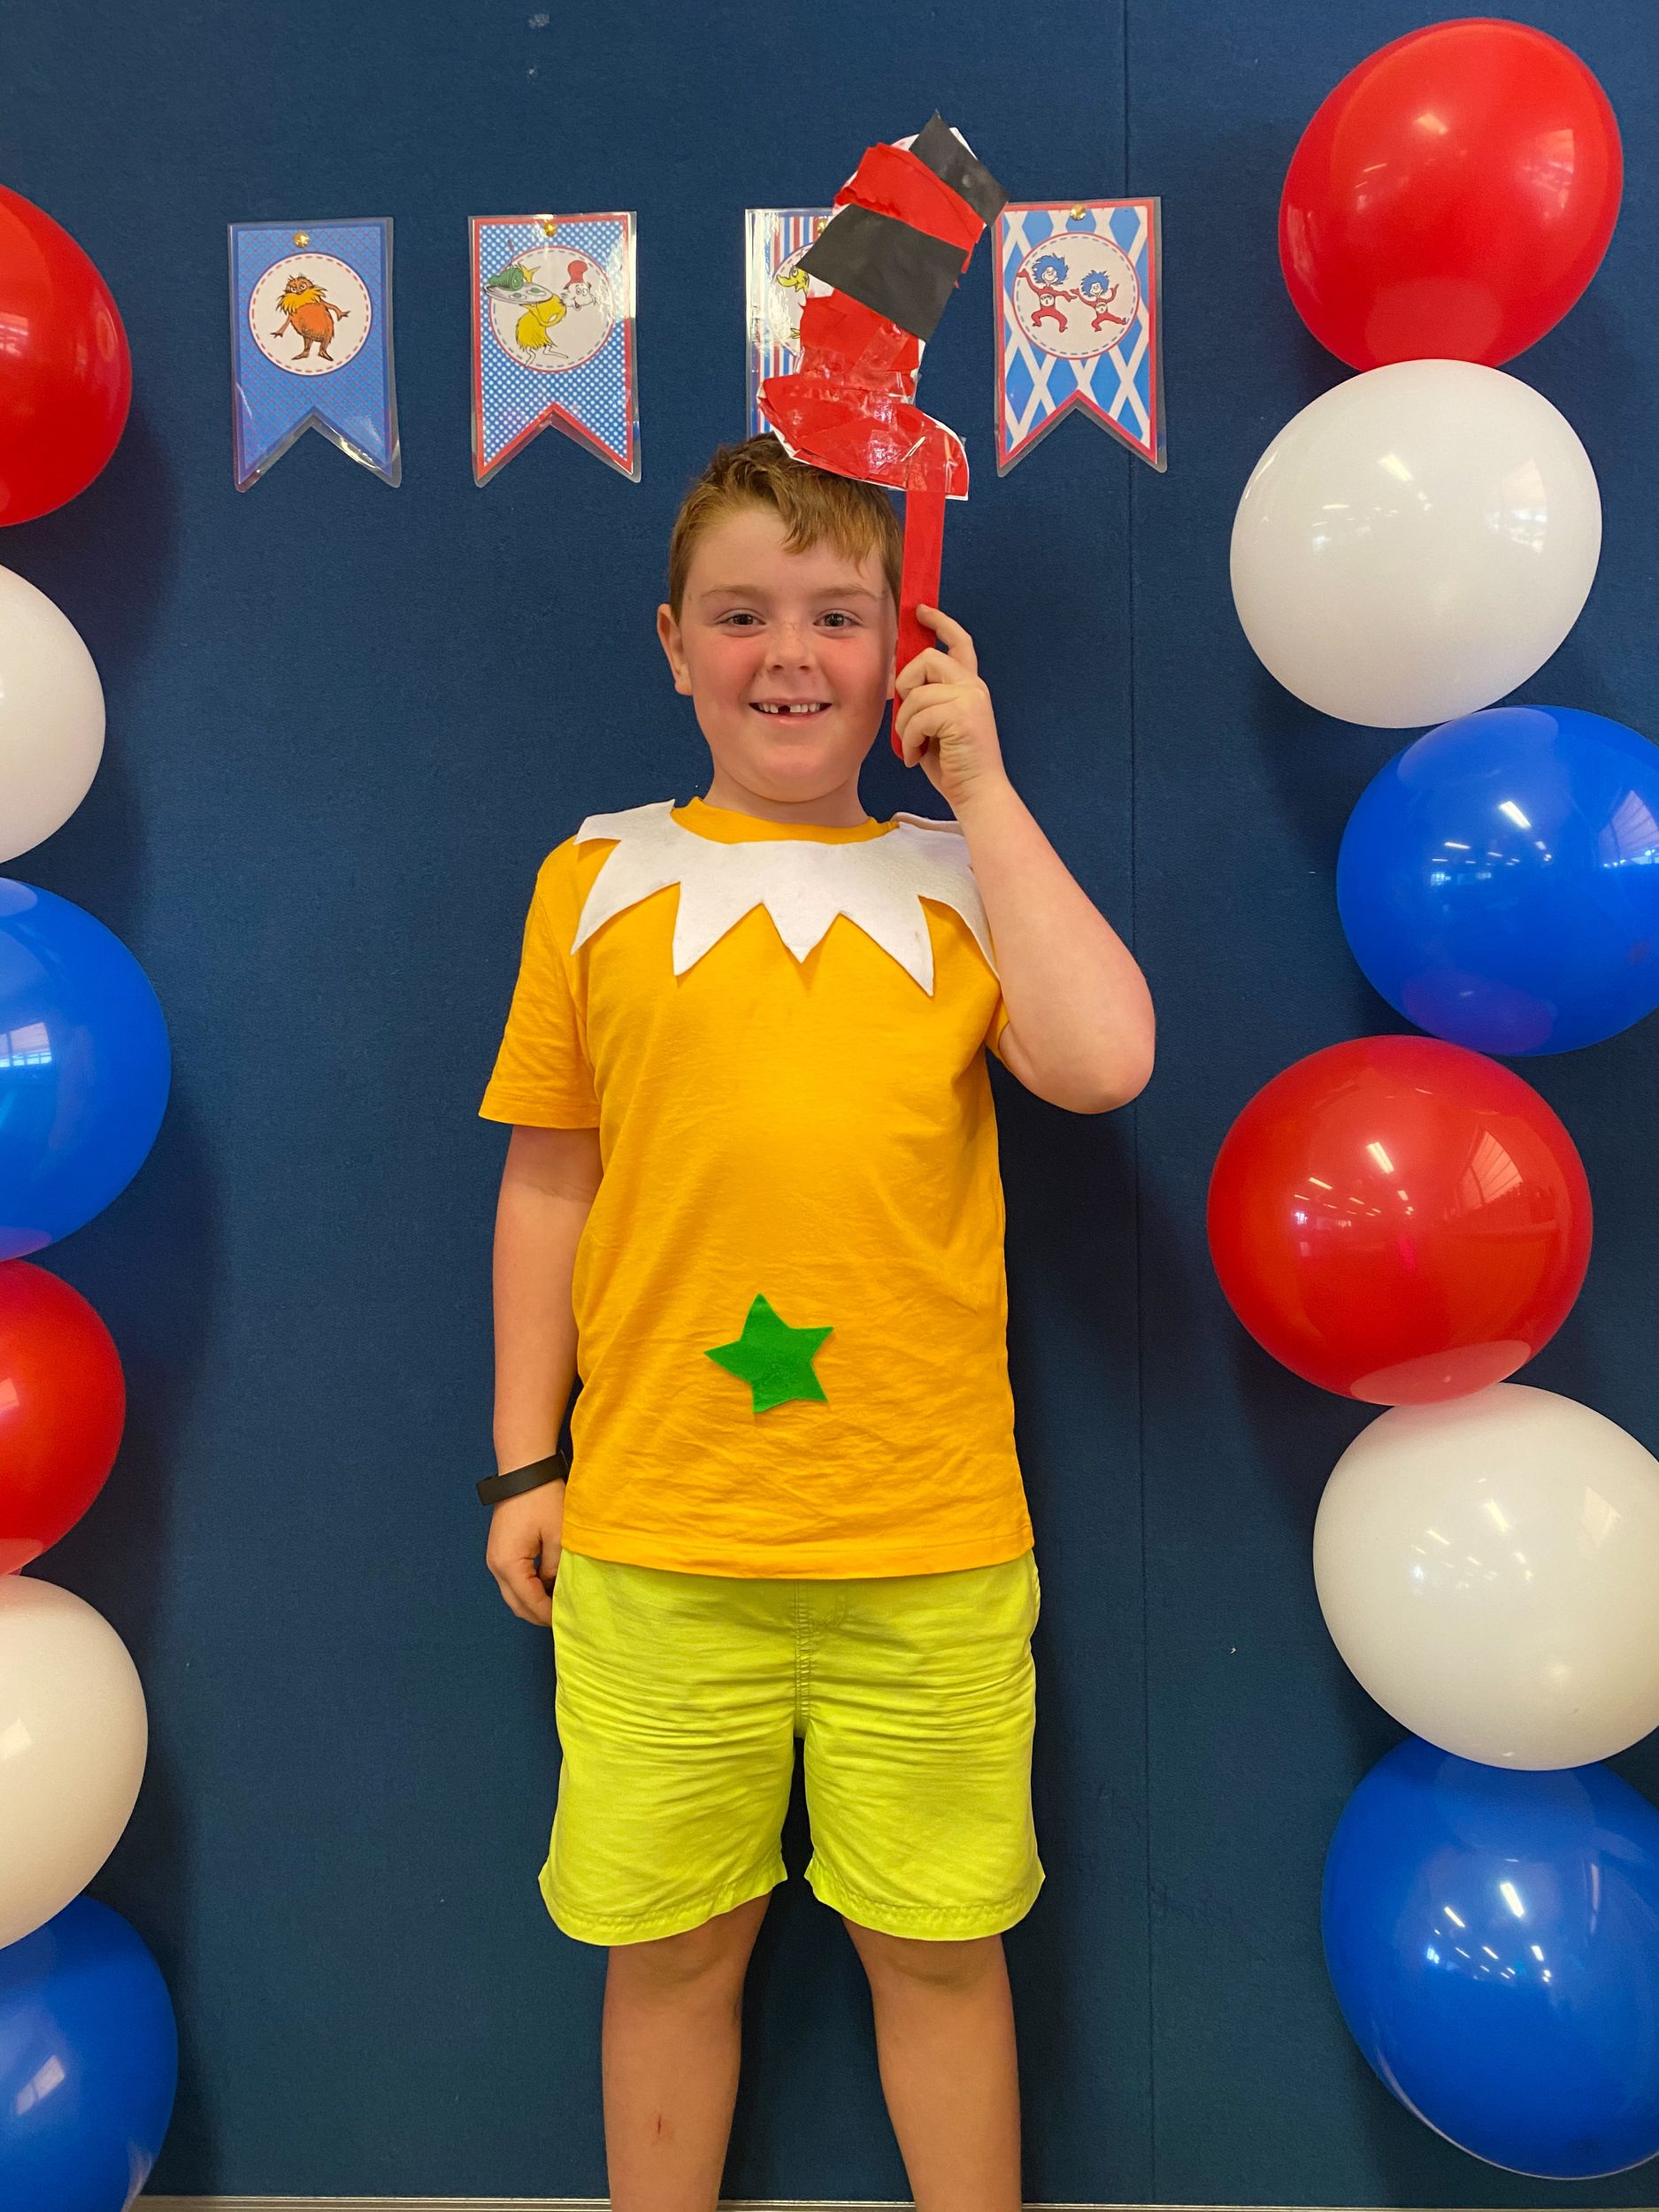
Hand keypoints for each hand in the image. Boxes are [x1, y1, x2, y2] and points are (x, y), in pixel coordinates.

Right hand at [485, 1480, 565, 1626]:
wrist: (524, 1471)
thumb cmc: (541, 1499)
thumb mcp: (557, 1536)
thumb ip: (556, 1568)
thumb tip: (556, 1589)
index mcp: (508, 1564)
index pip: (529, 1602)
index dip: (549, 1614)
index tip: (568, 1621)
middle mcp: (495, 1566)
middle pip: (517, 1604)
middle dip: (539, 1615)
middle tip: (565, 1617)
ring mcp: (495, 1558)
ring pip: (513, 1594)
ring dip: (533, 1602)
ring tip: (559, 1604)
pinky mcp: (500, 1551)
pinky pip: (512, 1580)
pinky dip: (528, 1588)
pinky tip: (548, 1585)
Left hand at [892, 606, 1008, 811]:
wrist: (977, 794)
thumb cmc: (954, 765)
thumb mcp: (937, 724)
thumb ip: (927, 698)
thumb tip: (900, 680)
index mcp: (970, 686)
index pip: (959, 642)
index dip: (940, 622)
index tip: (921, 610)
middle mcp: (974, 686)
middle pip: (927, 659)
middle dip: (906, 685)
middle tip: (906, 716)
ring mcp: (970, 698)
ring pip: (916, 693)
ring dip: (905, 725)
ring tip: (913, 746)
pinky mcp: (962, 715)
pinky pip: (917, 716)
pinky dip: (910, 740)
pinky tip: (917, 757)